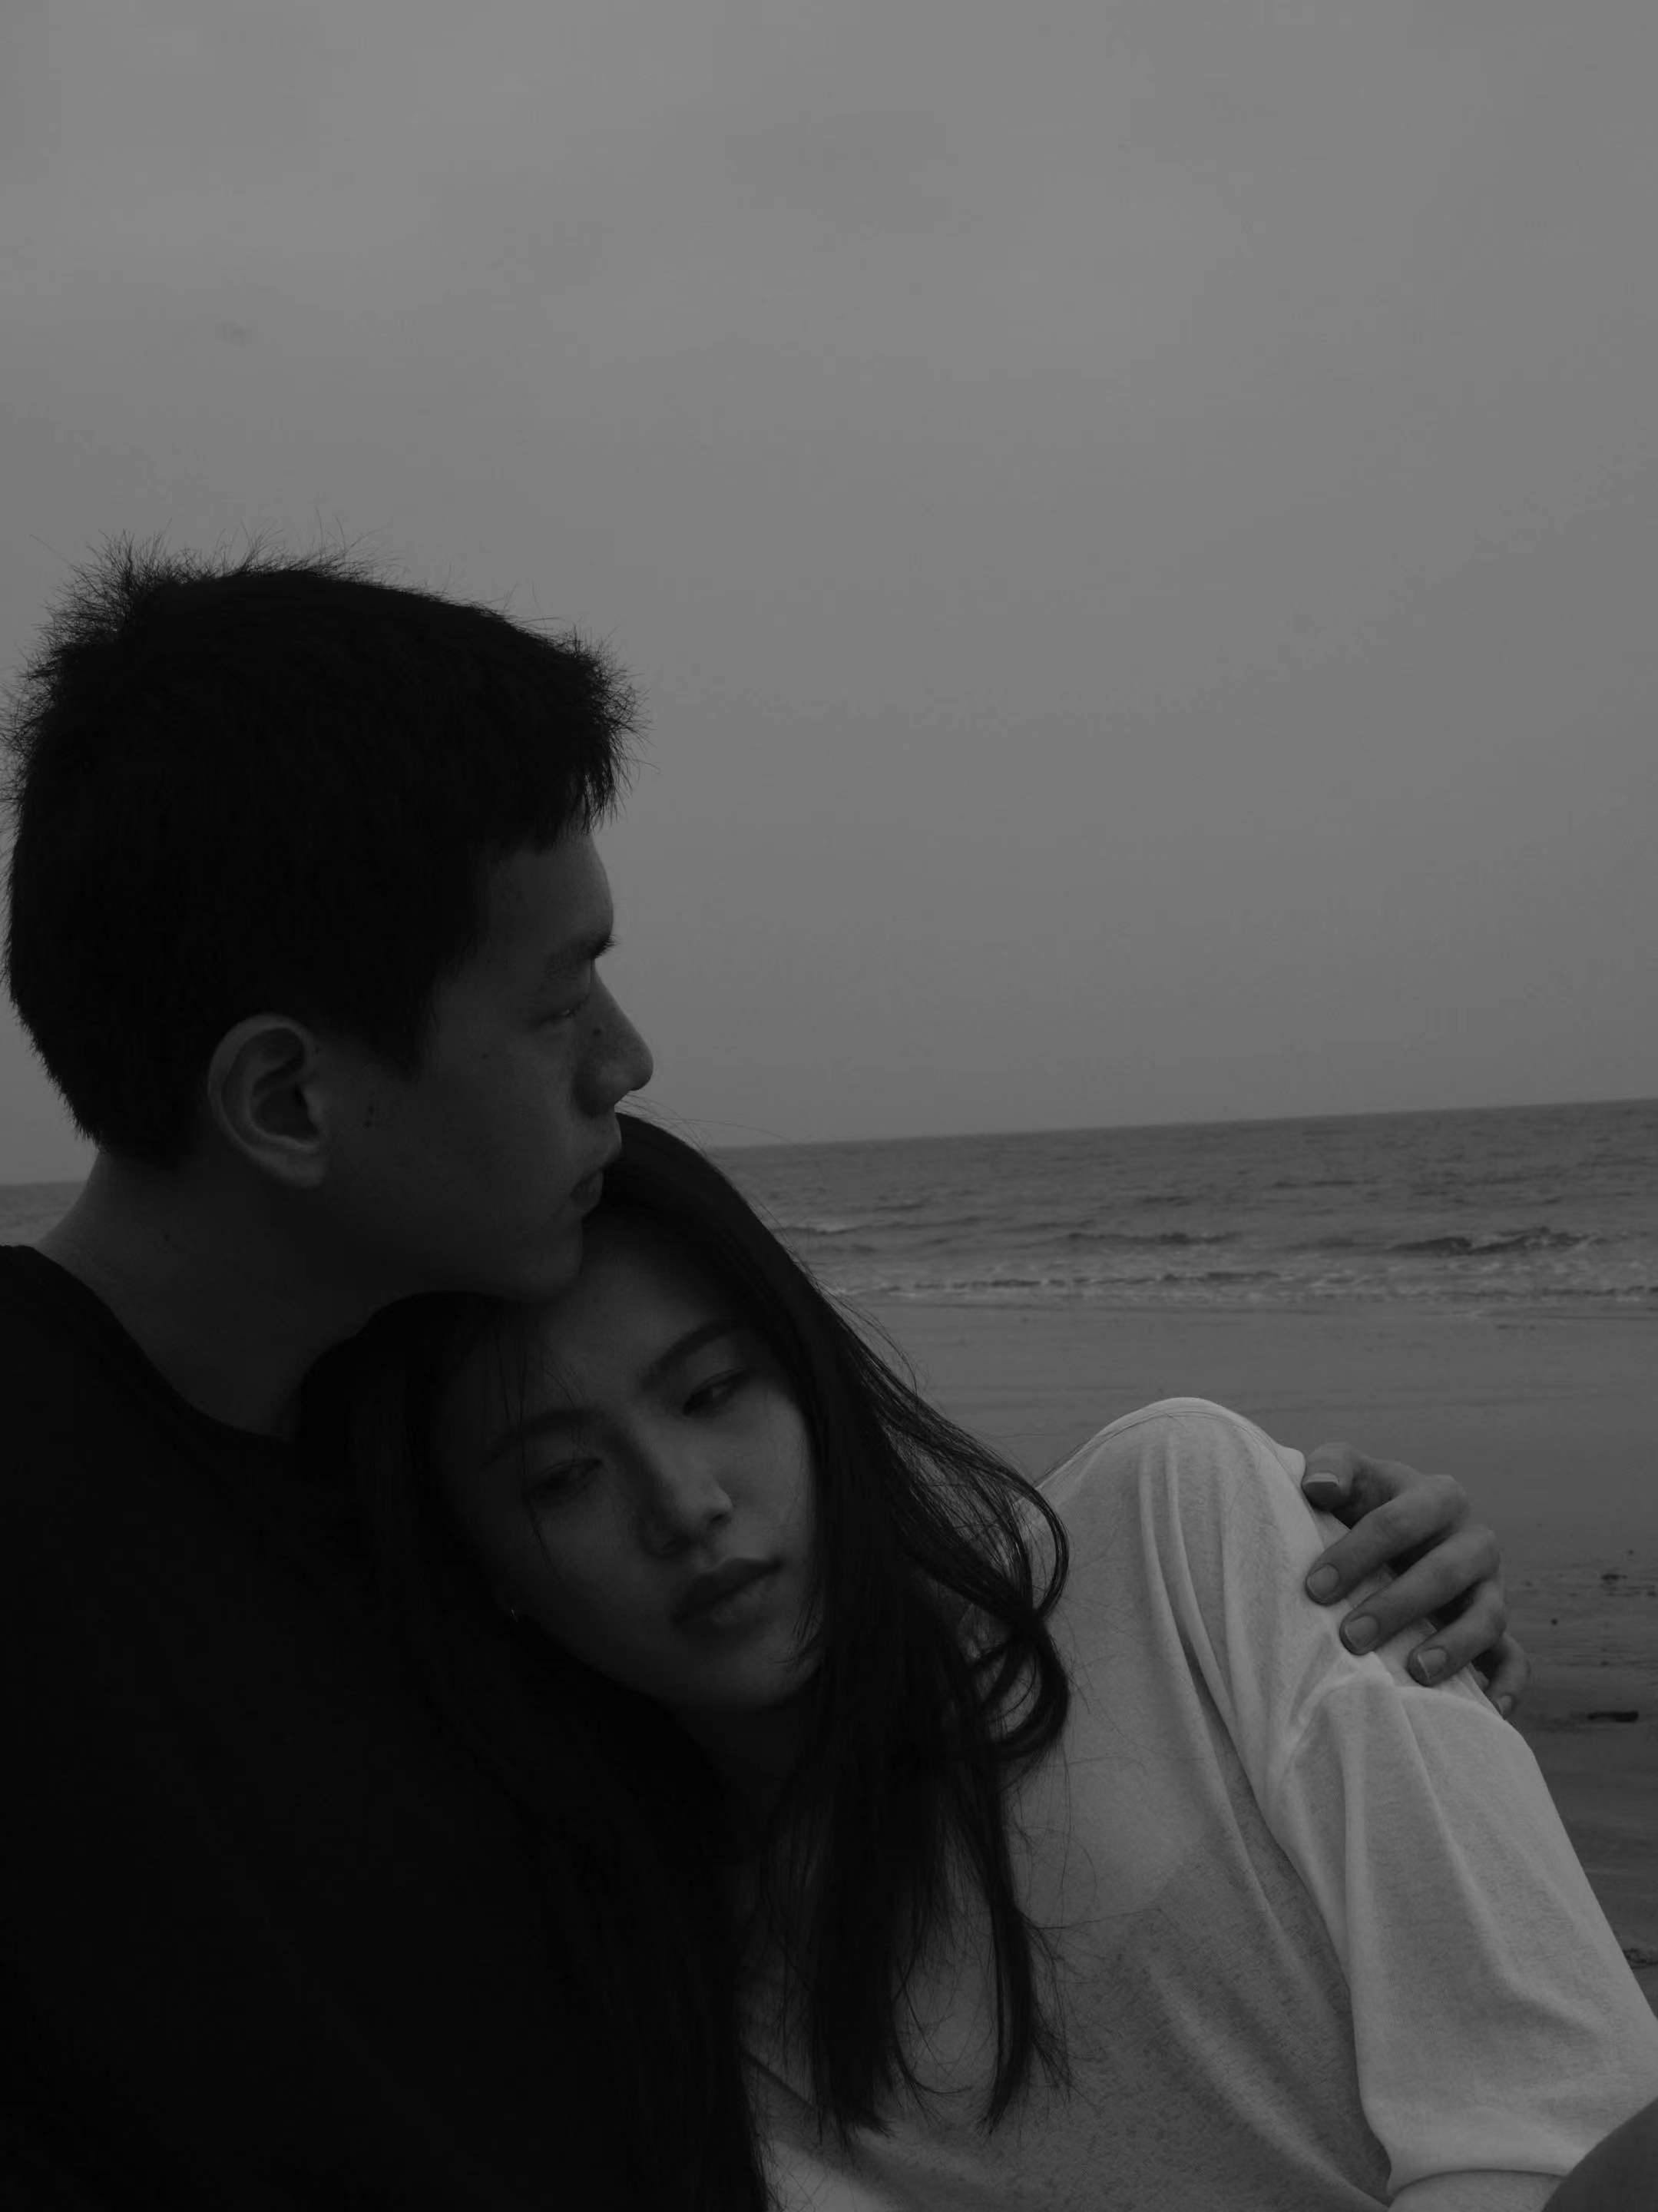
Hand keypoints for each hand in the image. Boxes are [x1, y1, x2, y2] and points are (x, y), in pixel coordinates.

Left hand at [1299, 1442, 1530, 1718]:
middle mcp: (1474, 1540)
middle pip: (1444, 1571)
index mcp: (1437, 1496)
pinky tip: (1488, 1708)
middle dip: (1397, 1606)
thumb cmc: (1364, 1502)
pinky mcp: (1498, 1628)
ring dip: (1454, 1646)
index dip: (1356, 1554)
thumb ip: (1332, 1467)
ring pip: (1488, 1617)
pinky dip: (1508, 1683)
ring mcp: (1492, 1587)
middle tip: (1350, 1638)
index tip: (1314, 1587)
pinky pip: (1516, 1658)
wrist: (1393, 1531)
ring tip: (1414, 1673)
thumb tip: (1319, 1486)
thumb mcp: (1349, 1473)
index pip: (1398, 1522)